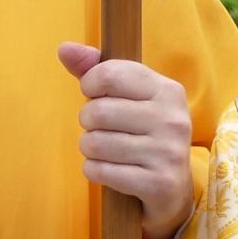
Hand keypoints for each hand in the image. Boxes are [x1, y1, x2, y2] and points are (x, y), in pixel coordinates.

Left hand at [59, 43, 194, 238]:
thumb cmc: (141, 134)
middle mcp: (172, 119)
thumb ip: (95, 70)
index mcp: (167, 90)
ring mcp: (168, 152)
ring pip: (95, 144)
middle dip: (87, 123)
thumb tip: (64, 48)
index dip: (90, 86)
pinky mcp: (159, 183)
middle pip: (98, 111)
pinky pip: (100, 171)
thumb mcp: (127, 98)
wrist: (172, 189)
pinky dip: (94, 171)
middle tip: (101, 130)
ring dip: (89, 149)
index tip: (97, 96)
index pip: (109, 74)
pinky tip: (108, 170)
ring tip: (105, 151)